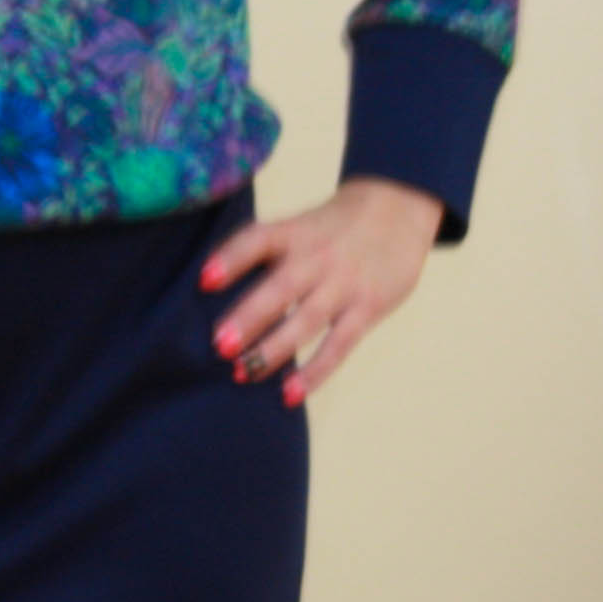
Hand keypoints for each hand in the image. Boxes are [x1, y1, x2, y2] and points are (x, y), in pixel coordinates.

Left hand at [198, 176, 443, 404]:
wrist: (398, 207)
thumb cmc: (332, 225)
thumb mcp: (299, 223)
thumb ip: (265, 250)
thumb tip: (209, 287)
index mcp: (295, 231)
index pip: (258, 240)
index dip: (231, 258)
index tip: (205, 280)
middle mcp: (318, 256)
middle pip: (281, 288)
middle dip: (250, 318)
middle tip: (221, 346)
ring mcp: (345, 283)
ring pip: (307, 320)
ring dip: (274, 349)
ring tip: (243, 374)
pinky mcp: (368, 307)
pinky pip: (339, 344)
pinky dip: (315, 371)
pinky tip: (290, 394)